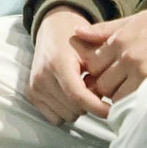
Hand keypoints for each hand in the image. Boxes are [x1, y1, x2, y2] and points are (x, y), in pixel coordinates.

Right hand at [27, 6, 110, 123]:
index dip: (98, 108)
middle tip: (93, 90)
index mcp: (57, 62)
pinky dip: (65, 112)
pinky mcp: (31, 93)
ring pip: (66, 116)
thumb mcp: (93, 50)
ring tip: (80, 91)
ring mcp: (35, 86)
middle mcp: (42, 75)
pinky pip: (55, 118)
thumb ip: (102, 73)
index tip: (112, 111)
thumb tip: (115, 99)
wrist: (53, 30)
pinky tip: (69, 97)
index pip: (78, 95)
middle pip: (74, 108)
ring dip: (78, 109)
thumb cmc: (76, 40)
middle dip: (89, 105)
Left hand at [74, 8, 146, 101]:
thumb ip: (105, 30)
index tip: (105, 75)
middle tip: (117, 87)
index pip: (94, 66)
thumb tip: (77, 33)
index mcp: (119, 41)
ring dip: (120, 97)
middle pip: (102, 83)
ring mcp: (143, 72)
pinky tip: (140, 99)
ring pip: (117, 95)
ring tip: (130, 93)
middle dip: (106, 87)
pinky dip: (134, 103)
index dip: (97, 73)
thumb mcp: (133, 20)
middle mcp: (127, 57)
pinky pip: (136, 101)